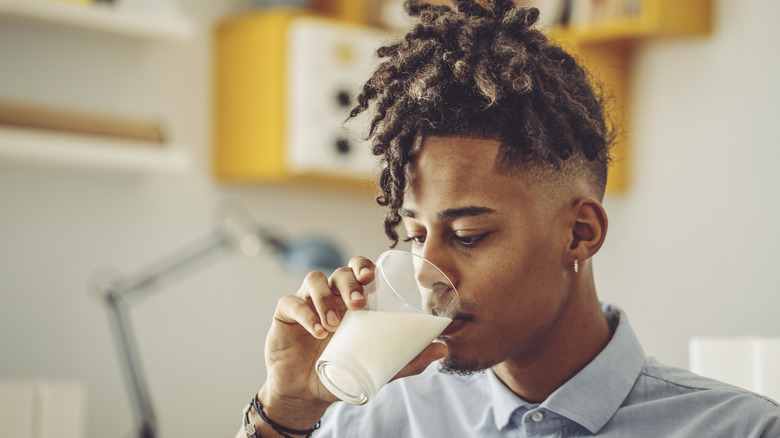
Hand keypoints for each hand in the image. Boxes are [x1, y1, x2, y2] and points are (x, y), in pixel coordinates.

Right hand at [255, 256, 447, 430]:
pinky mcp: (285, 314)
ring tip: (334, 325)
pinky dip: (305, 312)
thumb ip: (407, 359)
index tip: (371, 276)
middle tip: (358, 303)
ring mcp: (307, 302)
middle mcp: (331, 296)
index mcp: (352, 301)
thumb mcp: (376, 366)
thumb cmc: (343, 372)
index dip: (364, 265)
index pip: (359, 270)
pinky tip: (316, 331)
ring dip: (325, 298)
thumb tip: (443, 349)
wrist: (307, 393)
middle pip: (339, 271)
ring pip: (314, 280)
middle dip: (349, 281)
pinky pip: (291, 301)